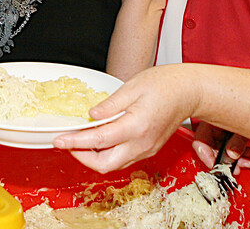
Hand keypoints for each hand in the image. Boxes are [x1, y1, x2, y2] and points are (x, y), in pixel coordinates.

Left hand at [53, 64, 196, 172]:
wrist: (189, 92)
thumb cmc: (166, 84)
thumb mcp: (133, 86)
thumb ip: (110, 104)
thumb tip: (91, 115)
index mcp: (136, 126)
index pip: (99, 141)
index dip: (75, 142)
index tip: (60, 140)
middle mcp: (141, 143)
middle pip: (105, 164)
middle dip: (82, 157)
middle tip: (68, 142)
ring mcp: (146, 149)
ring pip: (114, 165)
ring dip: (94, 157)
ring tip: (80, 140)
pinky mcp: (148, 150)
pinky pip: (123, 159)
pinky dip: (107, 153)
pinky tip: (99, 140)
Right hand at [193, 122, 249, 173]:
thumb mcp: (244, 124)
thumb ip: (237, 141)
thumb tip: (231, 155)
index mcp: (210, 118)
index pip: (200, 142)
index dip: (206, 156)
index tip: (216, 166)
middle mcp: (214, 123)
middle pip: (214, 149)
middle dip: (227, 161)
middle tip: (237, 167)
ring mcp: (223, 127)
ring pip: (224, 150)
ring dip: (237, 159)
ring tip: (249, 161)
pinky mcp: (232, 131)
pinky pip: (232, 147)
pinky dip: (241, 153)